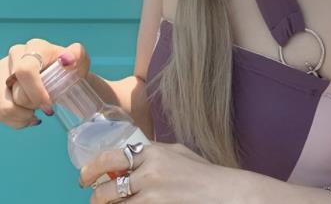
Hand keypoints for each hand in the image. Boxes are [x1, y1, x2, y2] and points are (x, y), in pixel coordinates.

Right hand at [0, 39, 89, 127]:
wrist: (61, 75)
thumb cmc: (69, 68)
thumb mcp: (78, 60)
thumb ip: (77, 56)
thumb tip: (67, 60)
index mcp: (36, 47)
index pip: (25, 70)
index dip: (35, 92)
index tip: (49, 104)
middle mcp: (16, 55)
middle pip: (17, 92)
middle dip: (34, 104)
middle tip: (47, 105)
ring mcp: (3, 71)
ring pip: (6, 106)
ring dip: (24, 114)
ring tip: (36, 111)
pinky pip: (1, 112)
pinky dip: (17, 120)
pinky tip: (28, 115)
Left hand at [79, 141, 232, 202]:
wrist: (224, 194)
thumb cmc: (203, 173)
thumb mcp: (177, 153)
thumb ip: (153, 153)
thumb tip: (129, 158)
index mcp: (153, 153)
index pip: (111, 157)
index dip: (92, 169)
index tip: (85, 177)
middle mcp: (149, 174)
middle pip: (107, 189)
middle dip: (97, 197)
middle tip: (96, 199)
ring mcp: (152, 197)